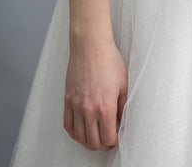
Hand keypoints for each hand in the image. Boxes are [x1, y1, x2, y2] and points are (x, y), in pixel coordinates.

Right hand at [63, 36, 127, 150]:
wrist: (90, 46)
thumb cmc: (108, 60)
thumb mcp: (124, 84)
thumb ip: (123, 106)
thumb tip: (122, 120)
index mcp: (105, 106)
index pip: (108, 138)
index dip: (114, 141)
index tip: (117, 137)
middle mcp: (88, 109)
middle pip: (93, 142)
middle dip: (103, 145)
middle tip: (109, 140)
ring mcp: (76, 106)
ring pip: (79, 137)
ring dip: (89, 142)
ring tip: (97, 137)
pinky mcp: (67, 100)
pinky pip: (68, 125)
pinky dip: (75, 133)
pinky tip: (82, 131)